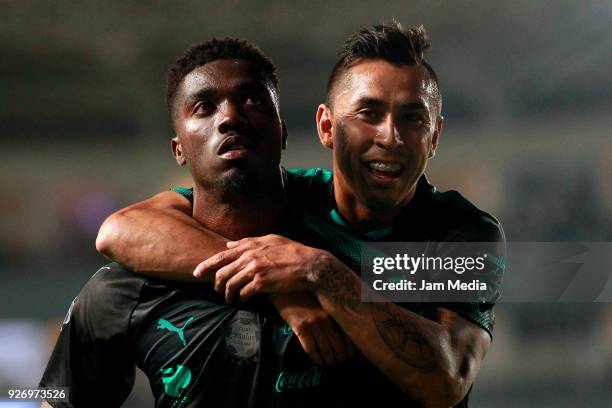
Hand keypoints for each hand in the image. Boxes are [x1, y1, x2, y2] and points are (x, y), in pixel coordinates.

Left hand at [194, 234, 325, 301]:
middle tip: (217, 291)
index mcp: (250, 245)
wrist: (310, 265)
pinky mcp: (261, 284)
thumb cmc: (293, 251)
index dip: (206, 265)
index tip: (197, 273)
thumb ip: (249, 241)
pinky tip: (243, 300)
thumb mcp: (271, 239)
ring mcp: (254, 270)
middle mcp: (249, 257)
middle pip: (222, 273)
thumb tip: (229, 245)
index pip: (221, 255)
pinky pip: (243, 293)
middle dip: (216, 284)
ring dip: (227, 294)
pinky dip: (241, 298)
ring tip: (230, 299)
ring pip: (230, 285)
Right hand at [270, 292, 355, 365]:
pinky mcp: (300, 326)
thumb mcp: (320, 299)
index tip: (350, 356)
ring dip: (329, 360)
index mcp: (333, 311)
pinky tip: (318, 362)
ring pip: (325, 349)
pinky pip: (310, 348)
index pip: (348, 335)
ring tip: (329, 365)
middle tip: (338, 363)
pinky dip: (316, 358)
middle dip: (340, 358)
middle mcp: (326, 318)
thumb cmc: (302, 291)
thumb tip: (339, 327)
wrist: (284, 284)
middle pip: (339, 345)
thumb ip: (330, 311)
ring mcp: (313, 323)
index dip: (350, 349)